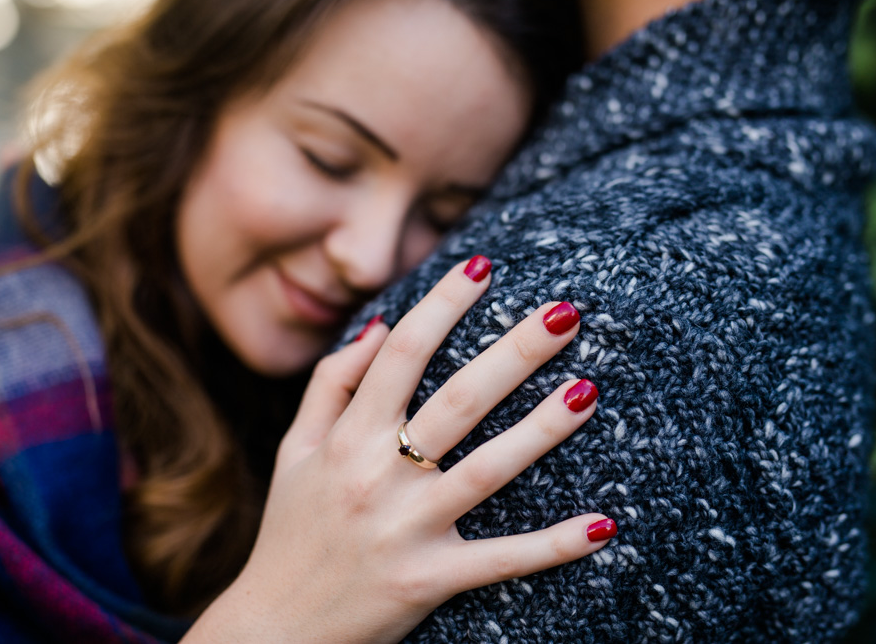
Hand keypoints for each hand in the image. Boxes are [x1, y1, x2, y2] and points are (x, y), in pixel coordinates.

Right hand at [184, 257, 611, 643]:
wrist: (274, 629)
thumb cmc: (290, 530)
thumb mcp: (295, 451)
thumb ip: (330, 385)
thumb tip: (381, 325)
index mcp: (347, 439)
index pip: (400, 355)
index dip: (442, 305)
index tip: (483, 267)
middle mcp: (377, 477)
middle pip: (456, 402)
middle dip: (512, 353)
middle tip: (565, 313)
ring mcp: (407, 530)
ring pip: (488, 471)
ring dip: (542, 431)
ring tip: (589, 390)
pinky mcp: (430, 581)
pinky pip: (500, 560)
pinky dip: (552, 546)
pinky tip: (602, 526)